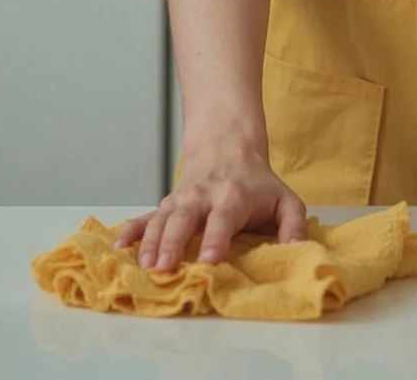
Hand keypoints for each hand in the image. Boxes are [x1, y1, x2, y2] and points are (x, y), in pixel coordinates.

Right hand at [113, 139, 306, 272]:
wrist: (228, 149)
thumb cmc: (259, 185)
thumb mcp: (285, 200)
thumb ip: (294, 225)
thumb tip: (297, 250)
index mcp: (233, 197)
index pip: (223, 219)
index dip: (215, 239)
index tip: (208, 260)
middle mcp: (202, 197)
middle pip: (184, 219)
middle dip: (172, 244)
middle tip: (164, 268)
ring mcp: (180, 201)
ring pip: (160, 219)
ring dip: (149, 242)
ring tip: (144, 266)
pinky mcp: (166, 206)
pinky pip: (144, 217)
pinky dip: (131, 231)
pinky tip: (119, 247)